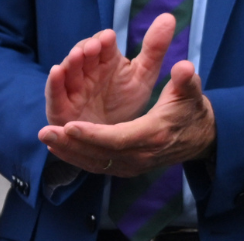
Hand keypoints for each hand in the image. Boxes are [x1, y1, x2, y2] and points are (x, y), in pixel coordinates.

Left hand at [40, 60, 215, 176]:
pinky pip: (95, 166)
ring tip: (45, 138)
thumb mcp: (192, 93)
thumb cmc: (191, 111)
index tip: (69, 125)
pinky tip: (56, 148)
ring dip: (67, 152)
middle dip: (70, 144)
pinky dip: (75, 158)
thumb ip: (186, 81)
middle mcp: (140, 156)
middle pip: (99, 153)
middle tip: (44, 132)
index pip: (118, 139)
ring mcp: (131, 166)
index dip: (92, 134)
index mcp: (153, 136)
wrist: (199, 139)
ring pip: (93, 162)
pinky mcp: (124, 169)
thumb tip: (183, 68)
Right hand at [44, 15, 174, 127]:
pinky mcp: (60, 108)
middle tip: (94, 46)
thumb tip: (167, 18)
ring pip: (67, 72)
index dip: (104, 41)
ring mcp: (71, 90)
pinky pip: (54, 94)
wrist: (115, 139)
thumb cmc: (125, 104)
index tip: (109, 38)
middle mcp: (86, 73)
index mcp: (105, 62)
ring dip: (70, 62)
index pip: (101, 45)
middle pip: (82, 56)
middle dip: (86, 49)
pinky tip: (56, 71)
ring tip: (77, 55)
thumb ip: (154, 49)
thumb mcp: (143, 76)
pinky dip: (53, 82)